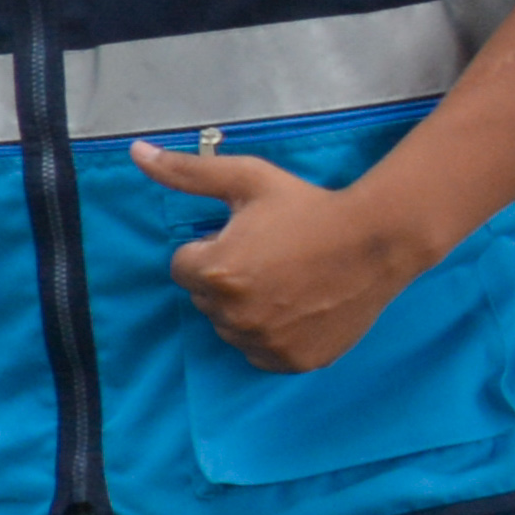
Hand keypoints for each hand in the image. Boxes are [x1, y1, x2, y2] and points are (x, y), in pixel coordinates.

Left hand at [130, 141, 425, 372]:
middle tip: (270, 258)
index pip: (183, 267)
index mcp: (214, 272)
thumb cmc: (308, 206)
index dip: (211, 248)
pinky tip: (297, 308)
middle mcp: (234, 315)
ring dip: (246, 309)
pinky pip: (261, 353)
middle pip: (206, 299)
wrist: (377, 241)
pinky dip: (271, 336)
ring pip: (232, 328)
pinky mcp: (293, 362)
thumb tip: (137, 153)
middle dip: (226, 279)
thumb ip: (186, 172)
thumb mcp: (246, 180)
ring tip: (286, 282)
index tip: (246, 238)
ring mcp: (265, 343)